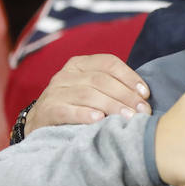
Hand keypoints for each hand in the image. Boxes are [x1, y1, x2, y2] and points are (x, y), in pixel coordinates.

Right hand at [25, 54, 150, 135]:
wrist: (38, 123)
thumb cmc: (74, 106)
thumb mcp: (91, 90)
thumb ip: (112, 87)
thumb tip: (144, 96)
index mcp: (80, 64)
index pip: (109, 63)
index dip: (130, 77)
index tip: (146, 94)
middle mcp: (66, 74)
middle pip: (101, 80)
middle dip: (126, 95)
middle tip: (143, 111)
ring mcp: (55, 91)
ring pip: (88, 94)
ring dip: (112, 106)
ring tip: (129, 117)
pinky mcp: (47, 110)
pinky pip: (67, 110)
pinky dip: (85, 114)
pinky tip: (99, 120)